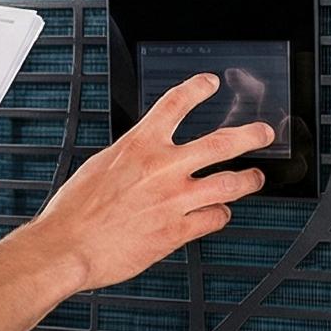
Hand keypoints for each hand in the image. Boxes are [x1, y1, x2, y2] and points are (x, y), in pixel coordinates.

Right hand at [28, 72, 270, 292]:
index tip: (209, 83)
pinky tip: (219, 214)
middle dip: (250, 135)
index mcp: (139, 145)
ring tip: (255, 178)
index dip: (197, 89)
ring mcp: (174, 200)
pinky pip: (214, 218)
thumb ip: (131, 158)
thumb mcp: (101, 166)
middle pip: (221, 142)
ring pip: (230, 183)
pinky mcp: (177, 231)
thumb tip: (145, 156)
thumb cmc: (74, 212)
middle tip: (264, 133)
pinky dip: (220, 214)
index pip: (175, 103)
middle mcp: (162, 168)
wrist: (67, 247)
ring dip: (248, 180)